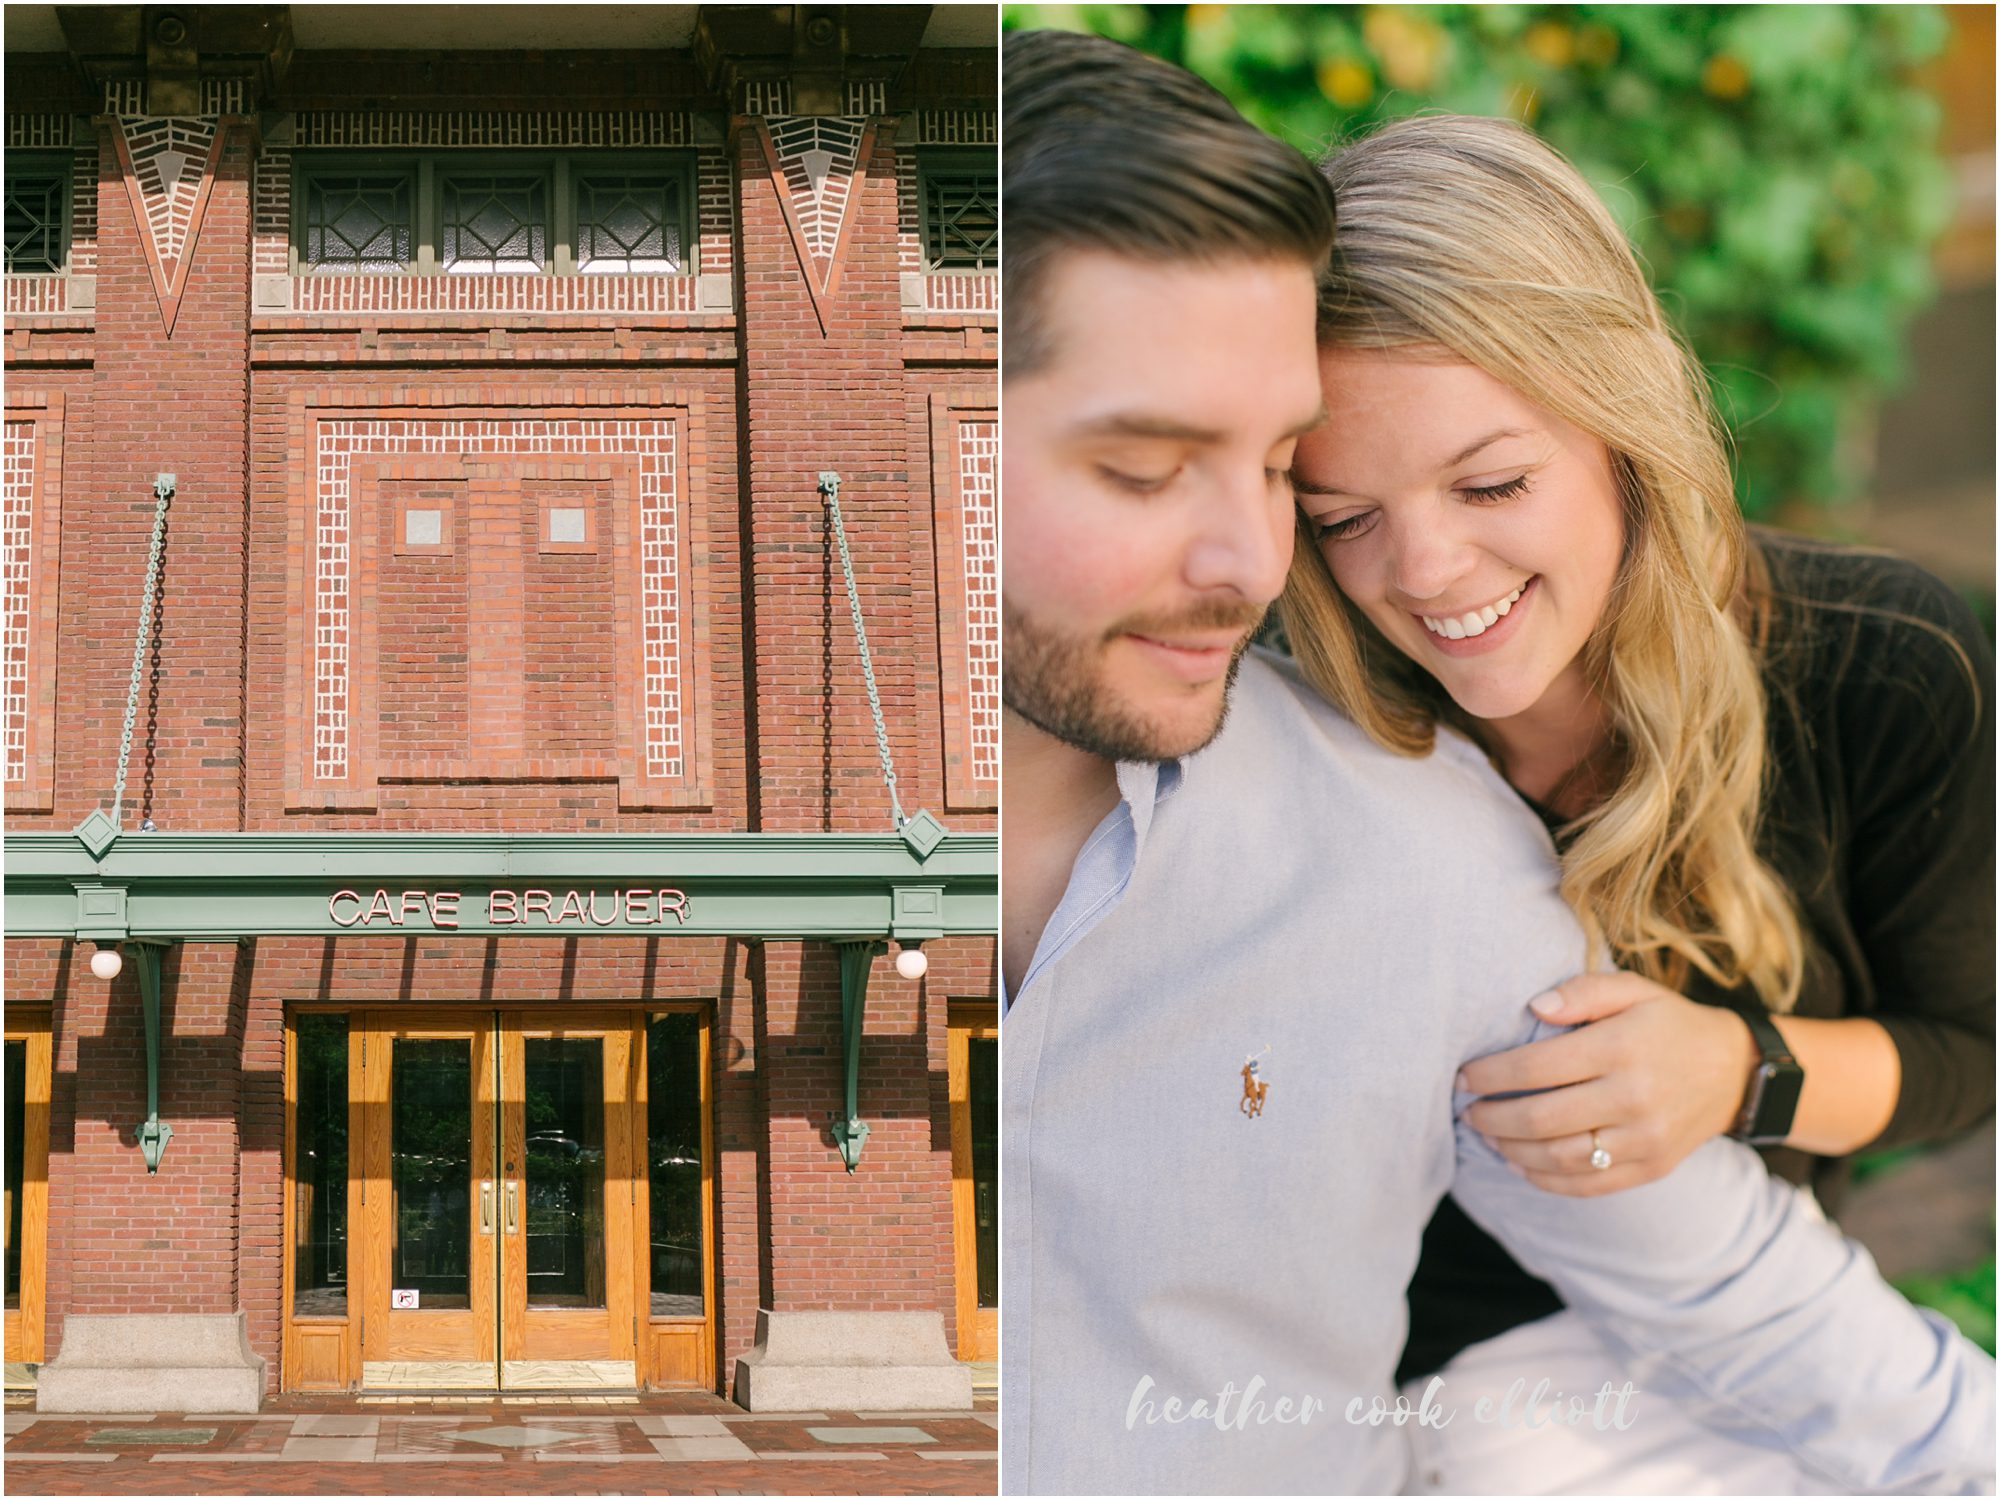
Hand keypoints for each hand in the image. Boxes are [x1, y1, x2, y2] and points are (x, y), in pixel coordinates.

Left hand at [1457, 972, 1761, 1196]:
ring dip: (1511, 1150)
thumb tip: (1534, 1007)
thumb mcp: (1633, 990)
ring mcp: (1644, 1139)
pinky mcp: (1652, 1168)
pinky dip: (1545, 1180)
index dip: (1489, 1075)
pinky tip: (1520, 1164)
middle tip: (1466, 1110)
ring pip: (1558, 1158)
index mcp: (1620, 1048)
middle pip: (1539, 1119)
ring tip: (1487, 1135)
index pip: (1535, 1067)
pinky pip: (1588, 1185)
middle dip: (1491, 1117)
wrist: (1735, 1071)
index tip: (1462, 1076)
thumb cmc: (1669, 1024)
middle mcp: (1632, 1097)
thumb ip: (1582, 992)